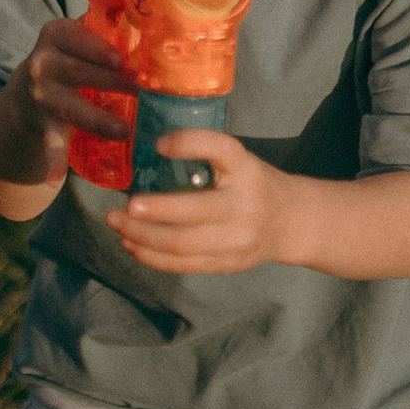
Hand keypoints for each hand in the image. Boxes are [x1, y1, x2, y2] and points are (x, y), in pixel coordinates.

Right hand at [0, 16, 125, 207]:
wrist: (28, 95)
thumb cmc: (72, 59)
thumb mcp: (80, 37)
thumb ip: (110, 26)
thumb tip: (158, 16)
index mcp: (56, 35)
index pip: (76, 37)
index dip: (98, 48)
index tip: (121, 59)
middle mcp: (43, 63)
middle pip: (78, 72)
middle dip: (110, 81)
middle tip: (140, 89)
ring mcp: (42, 95)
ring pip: (70, 107)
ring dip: (97, 120)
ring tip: (124, 131)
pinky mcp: (44, 124)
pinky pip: (51, 141)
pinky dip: (53, 160)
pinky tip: (54, 177)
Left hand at [107, 132, 296, 274]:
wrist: (291, 222)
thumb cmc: (254, 184)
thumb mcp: (238, 160)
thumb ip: (204, 155)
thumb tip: (150, 152)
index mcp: (245, 170)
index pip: (220, 149)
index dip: (188, 143)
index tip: (159, 145)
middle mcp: (243, 205)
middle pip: (190, 213)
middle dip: (149, 214)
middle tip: (118, 210)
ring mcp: (236, 240)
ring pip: (181, 245)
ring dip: (142, 237)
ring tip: (118, 227)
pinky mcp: (227, 264)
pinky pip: (183, 265)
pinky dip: (152, 257)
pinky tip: (133, 245)